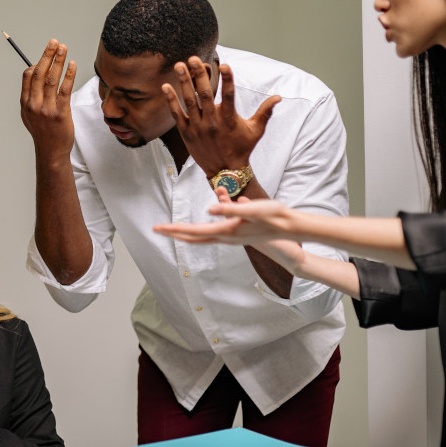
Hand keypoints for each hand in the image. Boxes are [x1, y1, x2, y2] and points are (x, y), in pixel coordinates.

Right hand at [20, 39, 77, 162]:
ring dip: (58, 61)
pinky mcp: (60, 114)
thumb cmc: (44, 132)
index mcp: (25, 103)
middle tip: (54, 42)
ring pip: (51, 79)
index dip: (38, 62)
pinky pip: (64, 90)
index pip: (28, 76)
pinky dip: (68, 75)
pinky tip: (72, 64)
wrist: (51, 152)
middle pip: (39, 73)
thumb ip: (32, 96)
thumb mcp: (31, 114)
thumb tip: (38, 73)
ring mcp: (46, 109)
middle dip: (47, 55)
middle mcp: (33, 105)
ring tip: (64, 48)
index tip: (47, 54)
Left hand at [154, 191, 298, 244]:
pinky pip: (213, 233)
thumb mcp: (252, 208)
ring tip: (173, 229)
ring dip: (186, 233)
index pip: (193, 231)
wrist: (288, 228)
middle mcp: (226, 237)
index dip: (174, 229)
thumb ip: (231, 208)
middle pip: (194, 238)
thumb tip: (211, 208)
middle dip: (174, 233)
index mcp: (226, 230)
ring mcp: (231, 238)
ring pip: (202, 237)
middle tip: (157, 230)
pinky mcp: (236, 234)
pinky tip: (202, 222)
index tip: (158, 228)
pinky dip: (202, 229)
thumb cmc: (273, 215)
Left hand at [162, 57, 279, 178]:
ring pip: (189, 101)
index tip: (223, 64)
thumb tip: (279, 97)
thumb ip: (265, 112)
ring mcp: (198, 127)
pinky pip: (177, 115)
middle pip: (204, 94)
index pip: (228, 95)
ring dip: (184, 82)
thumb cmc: (242, 148)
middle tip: (194, 59)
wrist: (225, 172)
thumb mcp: (256, 130)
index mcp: (229, 119)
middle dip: (199, 75)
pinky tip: (166, 86)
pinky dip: (171, 101)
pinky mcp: (186, 133)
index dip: (226, 79)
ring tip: (179, 65)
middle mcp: (212, 122)